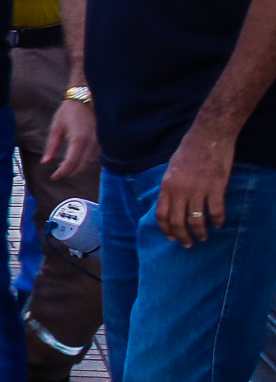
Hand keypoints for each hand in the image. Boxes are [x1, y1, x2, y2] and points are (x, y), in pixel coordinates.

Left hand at [41, 97, 97, 180]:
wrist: (86, 96)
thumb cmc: (69, 110)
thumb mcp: (56, 127)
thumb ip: (51, 146)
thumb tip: (45, 162)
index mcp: (79, 139)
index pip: (71, 163)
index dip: (62, 173)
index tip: (53, 177)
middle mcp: (92, 142)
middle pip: (82, 166)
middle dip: (69, 173)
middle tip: (58, 174)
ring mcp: (100, 141)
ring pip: (90, 163)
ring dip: (78, 168)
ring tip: (65, 167)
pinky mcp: (103, 139)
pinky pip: (95, 156)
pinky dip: (85, 161)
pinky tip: (77, 160)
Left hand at [156, 124, 234, 246]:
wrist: (208, 136)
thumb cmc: (189, 150)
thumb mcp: (171, 169)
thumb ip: (170, 187)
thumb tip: (171, 203)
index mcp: (167, 186)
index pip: (162, 215)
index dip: (166, 230)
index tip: (172, 238)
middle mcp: (180, 191)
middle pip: (178, 222)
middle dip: (183, 237)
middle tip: (189, 245)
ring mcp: (198, 190)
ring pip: (196, 220)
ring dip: (200, 232)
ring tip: (204, 238)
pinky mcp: (216, 187)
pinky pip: (216, 211)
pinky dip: (218, 220)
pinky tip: (220, 225)